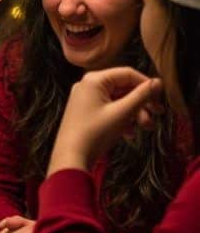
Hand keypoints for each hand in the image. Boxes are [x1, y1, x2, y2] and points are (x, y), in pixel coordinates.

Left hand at [48, 67, 163, 176]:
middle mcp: (88, 85)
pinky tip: (129, 134)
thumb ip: (142, 95)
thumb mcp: (123, 113)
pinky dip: (121, 119)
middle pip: (123, 88)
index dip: (147, 85)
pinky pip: (108, 110)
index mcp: (95, 79)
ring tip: (147, 128)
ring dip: (134, 113)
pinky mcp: (85, 113)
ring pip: (117, 101)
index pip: (128, 74)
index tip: (161, 98)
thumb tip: (159, 82)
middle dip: (142, 103)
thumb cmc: (95, 133)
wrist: (71, 159)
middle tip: (158, 115)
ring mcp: (85, 99)